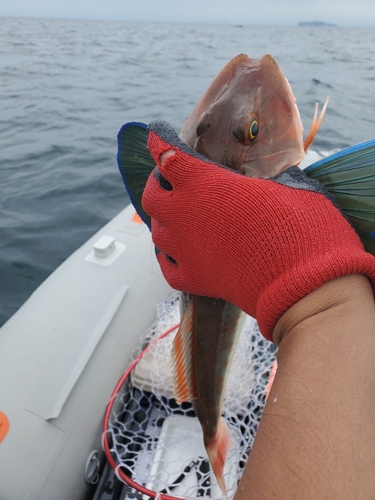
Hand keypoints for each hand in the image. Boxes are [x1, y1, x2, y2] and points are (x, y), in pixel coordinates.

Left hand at [142, 120, 374, 340]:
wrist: (299, 279)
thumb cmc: (297, 224)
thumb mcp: (284, 185)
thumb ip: (261, 178)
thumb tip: (268, 177)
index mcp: (202, 182)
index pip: (167, 154)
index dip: (159, 142)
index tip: (156, 136)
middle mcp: (183, 213)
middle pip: (151, 195)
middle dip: (158, 184)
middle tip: (171, 182)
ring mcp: (183, 249)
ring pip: (156, 230)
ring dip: (165, 220)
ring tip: (180, 218)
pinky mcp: (190, 278)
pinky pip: (166, 265)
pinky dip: (169, 256)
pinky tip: (178, 253)